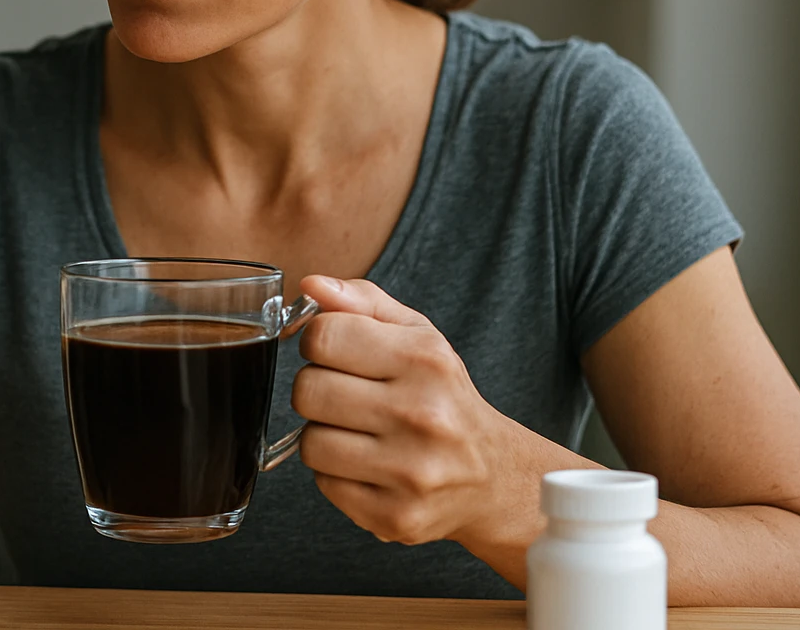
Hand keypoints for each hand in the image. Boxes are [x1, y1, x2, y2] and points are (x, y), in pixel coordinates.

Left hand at [291, 275, 529, 548]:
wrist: (491, 475)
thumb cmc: (442, 395)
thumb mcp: (416, 335)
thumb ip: (361, 302)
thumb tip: (310, 284)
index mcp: (424, 360)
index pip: (323, 336)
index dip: (317, 341)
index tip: (334, 351)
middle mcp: (422, 415)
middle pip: (308, 391)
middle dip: (318, 389)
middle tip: (347, 395)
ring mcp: (410, 471)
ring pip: (310, 443)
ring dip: (324, 435)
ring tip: (358, 432)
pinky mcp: (395, 516)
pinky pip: (325, 485)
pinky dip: (336, 473)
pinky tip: (368, 464)